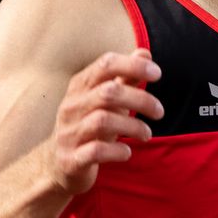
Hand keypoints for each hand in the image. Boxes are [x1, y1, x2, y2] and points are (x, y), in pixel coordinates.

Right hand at [50, 48, 162, 193]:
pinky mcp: (70, 159)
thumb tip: (145, 53)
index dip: (133, 65)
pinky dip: (117, 150)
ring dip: (133, 126)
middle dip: (140, 99)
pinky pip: (95, 151)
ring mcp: (68, 133)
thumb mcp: (105, 100)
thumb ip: (124, 77)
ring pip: (102, 121)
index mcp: (80, 86)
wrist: (57, 164)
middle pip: (108, 93)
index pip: (105, 64)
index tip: (157, 73)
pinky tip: (127, 152)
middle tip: (159, 111)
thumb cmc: (88, 125)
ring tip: (146, 134)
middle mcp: (71, 106)